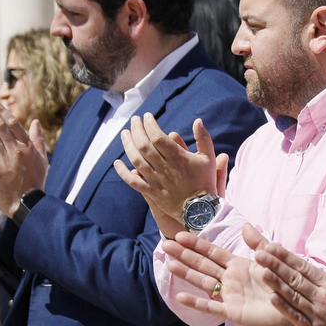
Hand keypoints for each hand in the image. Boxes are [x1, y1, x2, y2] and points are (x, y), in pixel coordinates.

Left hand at [0, 96, 48, 217]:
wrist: (28, 204)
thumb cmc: (35, 183)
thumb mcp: (42, 161)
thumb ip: (38, 140)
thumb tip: (35, 122)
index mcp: (27, 147)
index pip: (13, 123)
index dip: (1, 110)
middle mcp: (16, 150)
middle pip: (1, 124)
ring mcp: (5, 159)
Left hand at [115, 116, 223, 232]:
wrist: (201, 210)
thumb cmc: (205, 182)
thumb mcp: (208, 158)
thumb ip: (203, 138)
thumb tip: (198, 120)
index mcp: (178, 158)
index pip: (158, 137)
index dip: (150, 125)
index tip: (147, 116)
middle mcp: (164, 167)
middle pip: (144, 145)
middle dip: (136, 130)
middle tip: (134, 120)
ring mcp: (156, 180)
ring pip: (136, 160)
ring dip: (128, 145)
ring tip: (124, 134)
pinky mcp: (151, 192)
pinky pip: (133, 181)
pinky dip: (123, 172)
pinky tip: (117, 163)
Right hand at [163, 225, 293, 325]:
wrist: (292, 310)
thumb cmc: (282, 285)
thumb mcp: (271, 260)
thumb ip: (259, 243)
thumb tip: (245, 225)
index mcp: (237, 266)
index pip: (212, 253)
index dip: (196, 244)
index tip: (179, 235)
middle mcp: (229, 279)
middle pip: (202, 265)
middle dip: (184, 255)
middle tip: (165, 245)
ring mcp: (229, 296)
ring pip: (203, 282)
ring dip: (186, 273)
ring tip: (170, 264)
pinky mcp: (232, 312)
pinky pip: (211, 306)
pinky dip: (196, 302)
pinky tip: (180, 296)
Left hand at [252, 228, 325, 325]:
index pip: (304, 267)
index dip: (286, 257)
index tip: (271, 248)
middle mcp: (323, 297)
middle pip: (295, 279)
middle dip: (275, 266)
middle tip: (259, 255)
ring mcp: (317, 314)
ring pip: (293, 296)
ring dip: (276, 284)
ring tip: (261, 272)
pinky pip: (296, 316)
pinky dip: (284, 307)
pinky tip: (272, 298)